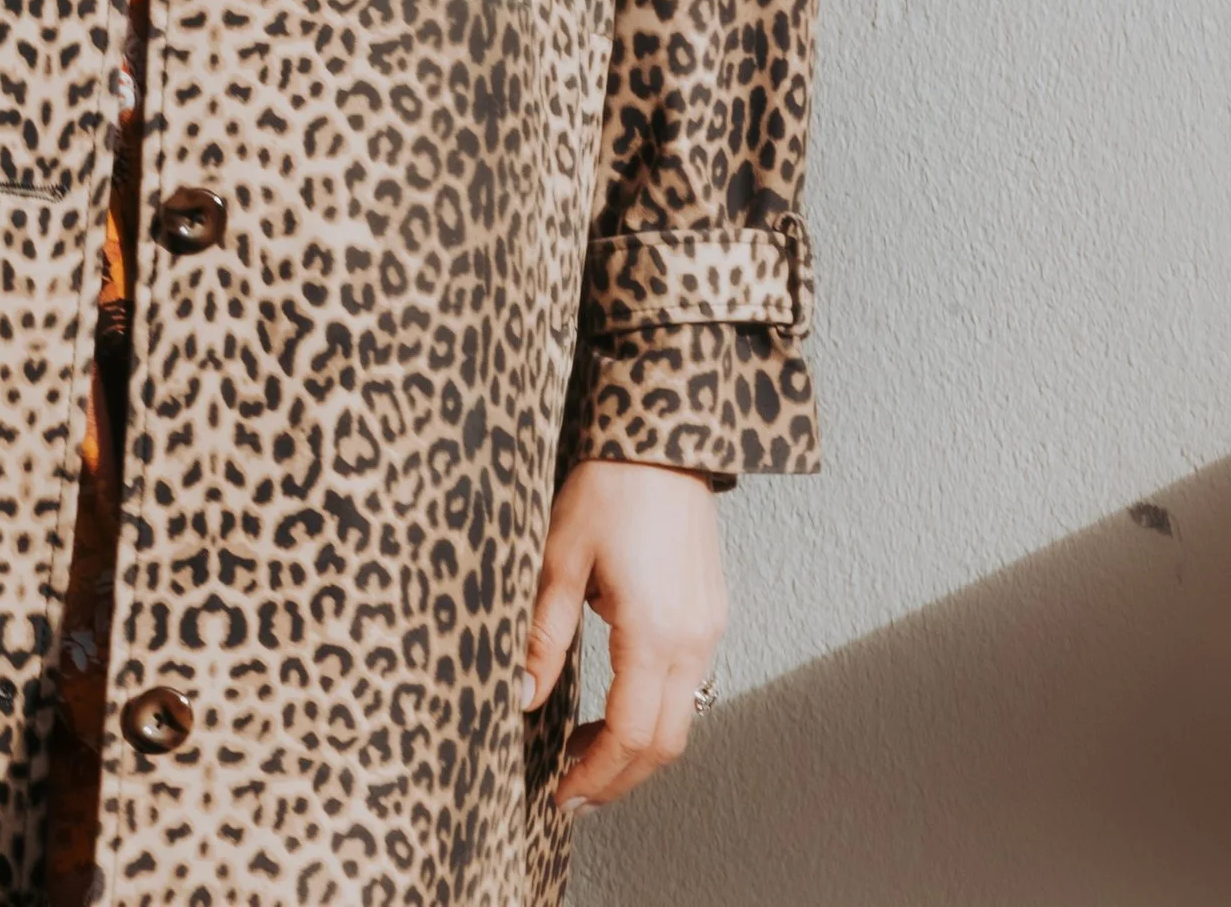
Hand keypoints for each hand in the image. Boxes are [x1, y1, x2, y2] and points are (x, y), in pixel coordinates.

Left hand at [521, 458, 725, 814]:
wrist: (662, 437)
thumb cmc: (607, 487)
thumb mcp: (559, 558)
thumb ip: (542, 634)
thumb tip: (520, 696)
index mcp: (654, 633)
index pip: (629, 736)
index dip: (594, 775)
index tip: (560, 794)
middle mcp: (692, 641)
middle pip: (664, 745)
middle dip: (617, 778)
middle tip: (571, 791)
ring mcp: (708, 629)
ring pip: (681, 720)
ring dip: (636, 749)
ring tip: (585, 750)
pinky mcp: (710, 614)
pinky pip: (689, 687)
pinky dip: (654, 713)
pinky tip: (616, 705)